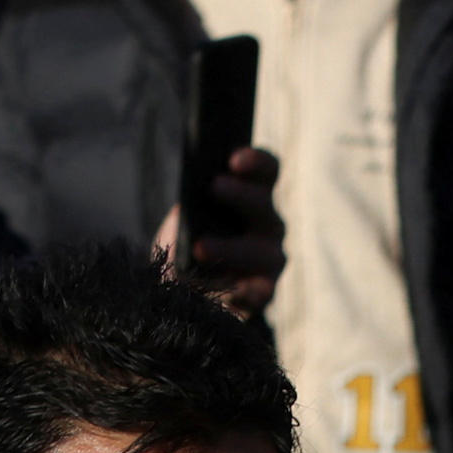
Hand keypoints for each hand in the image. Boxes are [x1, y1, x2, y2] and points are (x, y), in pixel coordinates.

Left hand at [168, 146, 282, 312]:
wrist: (183, 291)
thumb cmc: (185, 244)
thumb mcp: (185, 219)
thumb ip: (194, 208)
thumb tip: (188, 207)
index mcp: (253, 197)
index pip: (267, 172)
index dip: (256, 162)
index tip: (233, 159)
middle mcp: (268, 225)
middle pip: (265, 205)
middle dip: (242, 195)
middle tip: (214, 186)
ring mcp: (270, 260)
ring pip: (267, 252)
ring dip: (233, 248)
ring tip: (199, 247)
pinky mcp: (263, 293)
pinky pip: (261, 291)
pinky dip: (241, 290)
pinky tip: (219, 289)